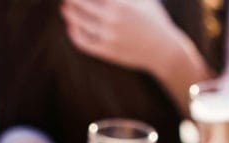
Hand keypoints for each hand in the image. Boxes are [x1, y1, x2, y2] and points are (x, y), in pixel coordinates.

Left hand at [60, 0, 179, 73]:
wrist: (163, 49)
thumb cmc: (153, 18)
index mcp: (120, 3)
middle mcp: (112, 19)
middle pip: (80, 3)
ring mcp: (108, 36)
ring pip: (78, 22)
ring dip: (68, 13)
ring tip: (65, 7)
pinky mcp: (107, 51)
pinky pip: (83, 42)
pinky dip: (74, 34)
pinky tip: (71, 26)